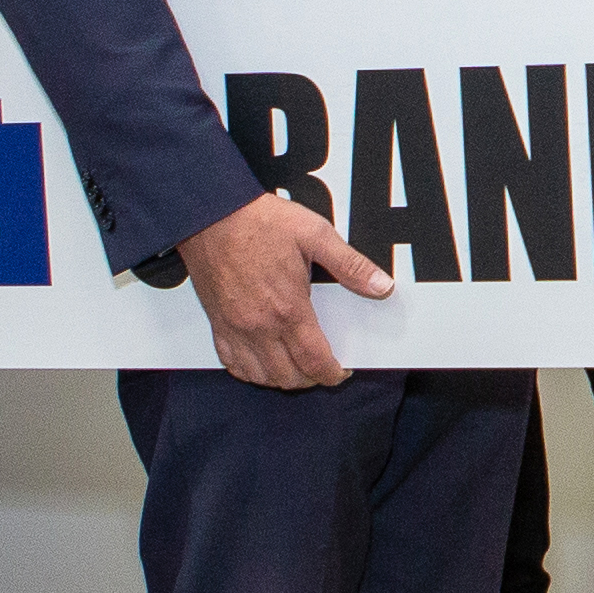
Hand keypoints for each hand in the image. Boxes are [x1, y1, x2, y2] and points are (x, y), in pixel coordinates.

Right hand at [179, 189, 396, 390]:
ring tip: (297, 366)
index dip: (332, 375)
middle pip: (288, 376)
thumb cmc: (260, 221)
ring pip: (260, 376)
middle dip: (311, 379)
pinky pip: (231, 363)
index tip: (341, 372)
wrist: (211, 213)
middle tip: (322, 367)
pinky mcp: (216, 322)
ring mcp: (234, 327)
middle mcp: (259, 325)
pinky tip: (262, 361)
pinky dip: (250, 371)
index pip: (314, 362)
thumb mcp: (315, 234)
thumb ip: (350, 265)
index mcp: (288, 308)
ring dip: (282, 378)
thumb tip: (382, 286)